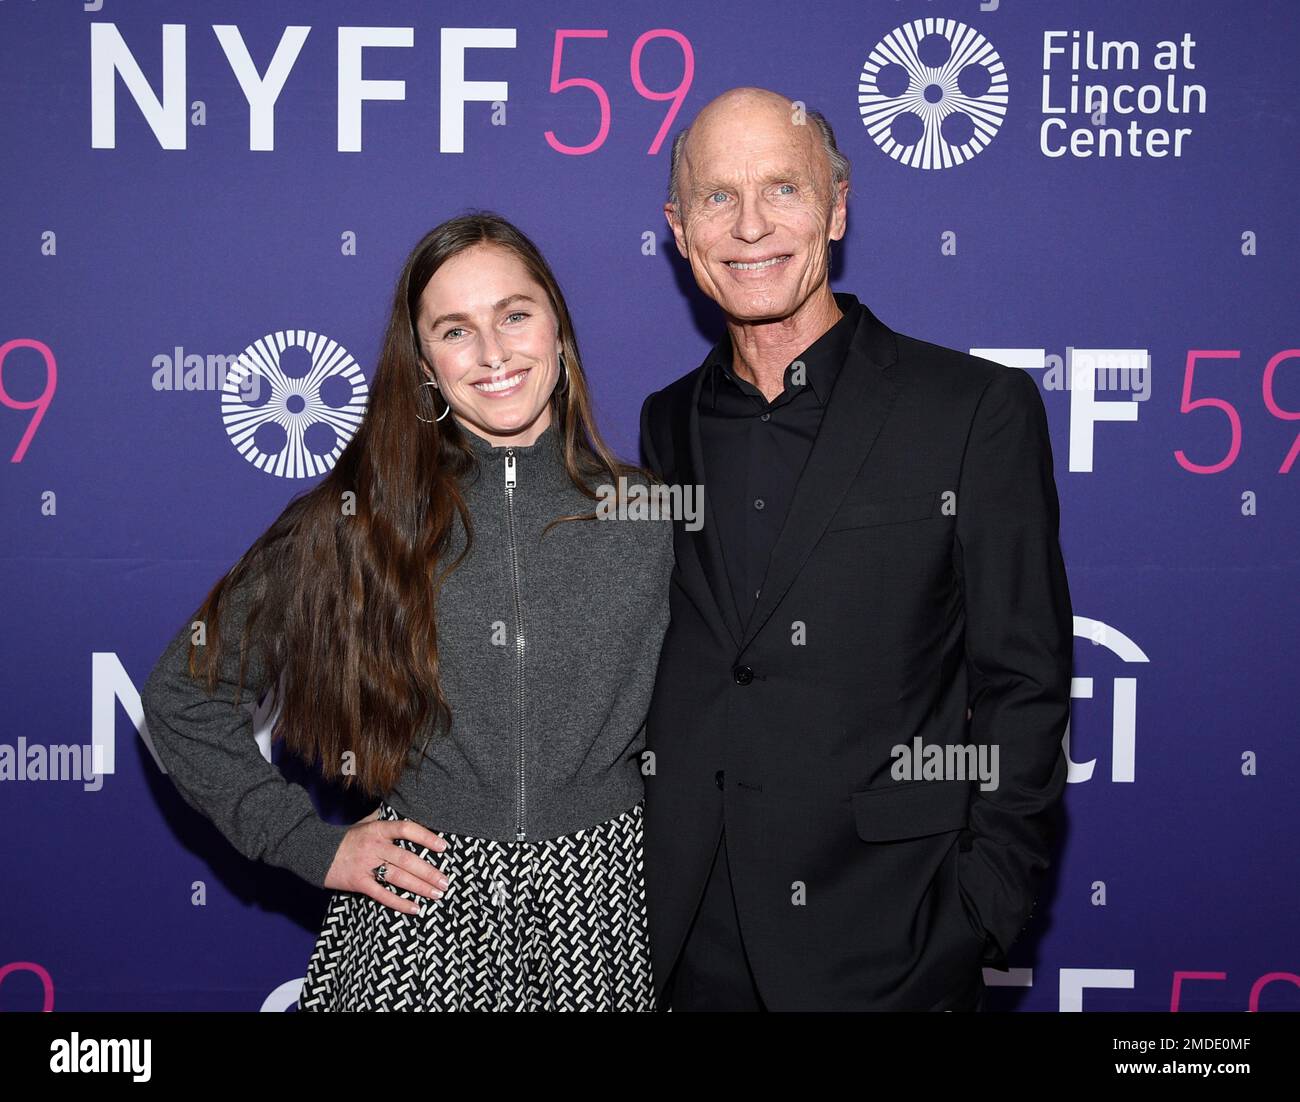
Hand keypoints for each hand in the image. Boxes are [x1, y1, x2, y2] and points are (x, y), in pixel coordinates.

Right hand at [324, 812, 448, 914]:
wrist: (315, 851)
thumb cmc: (347, 839)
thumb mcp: (366, 824)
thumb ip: (387, 822)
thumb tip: (408, 810)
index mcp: (378, 830)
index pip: (407, 829)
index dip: (426, 837)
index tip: (444, 847)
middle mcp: (374, 847)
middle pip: (407, 859)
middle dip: (429, 871)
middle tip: (446, 881)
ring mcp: (366, 865)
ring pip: (398, 878)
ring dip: (420, 887)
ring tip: (437, 894)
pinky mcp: (358, 883)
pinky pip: (382, 895)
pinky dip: (400, 903)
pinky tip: (415, 908)